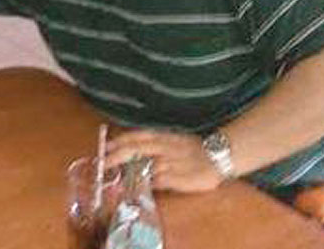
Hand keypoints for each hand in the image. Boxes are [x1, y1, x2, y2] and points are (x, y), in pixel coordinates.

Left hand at [106, 129, 224, 192]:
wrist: (220, 155)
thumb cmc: (194, 149)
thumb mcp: (173, 139)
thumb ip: (155, 144)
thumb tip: (133, 149)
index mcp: (163, 137)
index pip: (137, 136)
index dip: (120, 141)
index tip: (106, 147)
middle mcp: (164, 148)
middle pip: (136, 149)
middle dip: (117, 156)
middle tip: (103, 163)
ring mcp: (171, 163)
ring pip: (144, 166)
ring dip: (127, 172)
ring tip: (112, 177)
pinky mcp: (178, 178)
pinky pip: (157, 182)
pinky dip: (144, 185)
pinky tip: (134, 188)